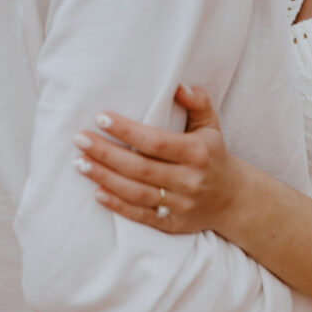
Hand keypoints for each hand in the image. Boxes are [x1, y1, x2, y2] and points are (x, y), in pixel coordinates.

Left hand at [72, 85, 244, 233]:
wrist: (231, 199)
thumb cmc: (213, 154)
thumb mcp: (211, 124)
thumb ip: (198, 102)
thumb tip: (178, 86)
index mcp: (197, 152)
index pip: (156, 141)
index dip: (127, 131)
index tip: (101, 117)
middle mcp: (188, 180)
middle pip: (139, 168)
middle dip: (106, 153)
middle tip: (80, 139)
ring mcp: (179, 205)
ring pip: (135, 192)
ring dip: (104, 178)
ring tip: (80, 163)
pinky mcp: (171, 225)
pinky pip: (140, 216)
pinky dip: (116, 205)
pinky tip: (96, 192)